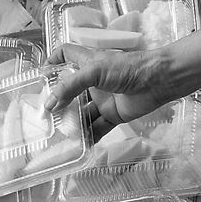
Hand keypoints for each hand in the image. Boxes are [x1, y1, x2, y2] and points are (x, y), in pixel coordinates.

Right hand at [43, 44, 189, 139]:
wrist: (159, 81)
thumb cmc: (128, 68)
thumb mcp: (94, 70)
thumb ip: (70, 86)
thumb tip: (50, 104)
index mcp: (88, 63)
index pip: (66, 55)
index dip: (53, 61)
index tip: (41, 76)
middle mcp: (93, 81)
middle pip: (70, 90)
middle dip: (58, 102)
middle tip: (43, 116)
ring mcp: (103, 99)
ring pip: (82, 112)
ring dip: (71, 123)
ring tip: (56, 135)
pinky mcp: (113, 115)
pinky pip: (98, 127)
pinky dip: (89, 137)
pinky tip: (78, 146)